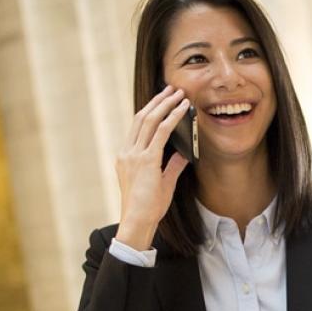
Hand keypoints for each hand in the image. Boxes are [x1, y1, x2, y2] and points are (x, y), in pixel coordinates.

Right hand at [115, 86, 191, 249]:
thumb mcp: (161, 182)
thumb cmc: (148, 207)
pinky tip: (183, 110)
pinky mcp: (146, 160)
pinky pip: (161, 132)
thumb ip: (172, 165)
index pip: (137, 126)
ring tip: (179, 94)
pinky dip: (173, 118)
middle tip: (172, 89)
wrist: (138, 221)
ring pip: (150, 120)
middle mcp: (127, 152)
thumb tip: (185, 153)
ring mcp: (135, 155)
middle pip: (142, 117)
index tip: (162, 99)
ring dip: (166, 104)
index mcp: (126, 156)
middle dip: (158, 101)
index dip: (150, 109)